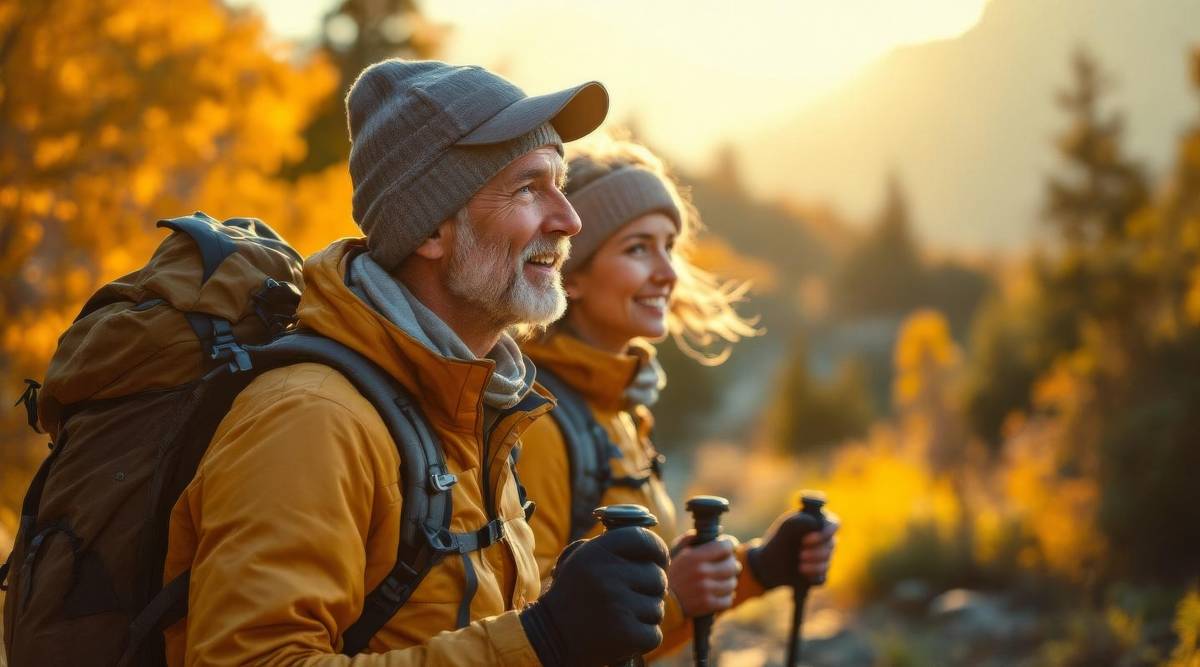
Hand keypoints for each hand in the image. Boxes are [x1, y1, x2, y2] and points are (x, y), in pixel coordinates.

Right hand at [520, 527, 668, 665]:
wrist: (549, 637)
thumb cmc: (573, 595)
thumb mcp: (583, 559)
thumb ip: (613, 546)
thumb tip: (654, 548)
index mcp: (597, 551)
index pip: (644, 539)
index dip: (658, 550)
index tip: (659, 561)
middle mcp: (607, 575)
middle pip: (658, 577)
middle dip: (649, 589)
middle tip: (629, 597)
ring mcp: (617, 605)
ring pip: (657, 608)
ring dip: (644, 615)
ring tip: (619, 617)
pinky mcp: (625, 634)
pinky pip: (654, 634)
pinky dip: (642, 638)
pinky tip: (622, 634)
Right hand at [668, 532, 740, 616]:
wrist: (663, 601)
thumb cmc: (672, 572)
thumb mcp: (676, 551)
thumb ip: (691, 538)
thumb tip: (718, 531)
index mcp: (695, 557)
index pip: (725, 547)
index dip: (729, 546)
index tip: (728, 548)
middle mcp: (701, 572)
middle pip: (732, 566)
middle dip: (732, 564)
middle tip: (729, 566)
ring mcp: (705, 590)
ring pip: (732, 583)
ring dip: (730, 581)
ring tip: (723, 580)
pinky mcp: (707, 605)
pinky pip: (728, 600)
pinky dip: (727, 597)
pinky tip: (720, 593)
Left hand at [747, 511, 838, 589]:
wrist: (767, 565)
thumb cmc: (777, 541)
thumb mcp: (785, 527)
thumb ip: (800, 520)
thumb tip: (815, 522)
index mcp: (818, 524)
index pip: (834, 524)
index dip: (826, 532)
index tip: (806, 540)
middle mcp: (824, 541)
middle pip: (832, 545)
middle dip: (816, 552)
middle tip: (800, 555)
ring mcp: (823, 558)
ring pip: (828, 563)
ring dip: (815, 566)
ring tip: (800, 567)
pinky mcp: (819, 574)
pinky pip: (823, 577)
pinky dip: (813, 577)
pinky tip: (802, 575)